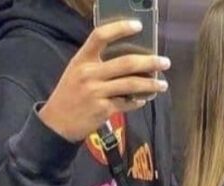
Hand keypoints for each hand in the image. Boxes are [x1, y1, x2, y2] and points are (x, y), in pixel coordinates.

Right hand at [39, 20, 170, 141]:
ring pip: (131, 84)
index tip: (138, 26)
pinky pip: (126, 103)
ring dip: (151, 84)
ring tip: (163, 85)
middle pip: (125, 62)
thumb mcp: (77, 72)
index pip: (101, 36)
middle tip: (165, 62)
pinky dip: (138, 101)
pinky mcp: (103, 110)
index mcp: (82, 59)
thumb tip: (128, 60)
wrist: (57, 122)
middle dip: (150, 62)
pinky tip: (144, 99)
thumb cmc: (70, 94)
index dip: (120, 28)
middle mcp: (89, 73)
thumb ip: (97, 64)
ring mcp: (96, 92)